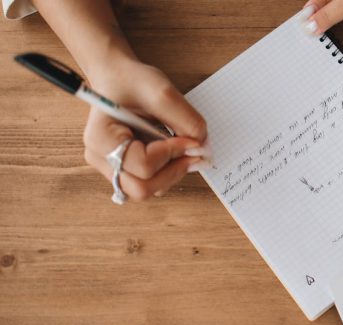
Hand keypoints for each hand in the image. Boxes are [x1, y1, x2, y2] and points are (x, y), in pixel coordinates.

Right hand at [83, 57, 208, 200]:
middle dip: (173, 171)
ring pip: (148, 189)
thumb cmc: (132, 81)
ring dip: (172, 172)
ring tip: (179, 146)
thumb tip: (204, 147)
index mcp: (100, 138)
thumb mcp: (162, 92)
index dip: (173, 154)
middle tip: (194, 152)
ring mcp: (111, 168)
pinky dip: (168, 171)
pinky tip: (171, 150)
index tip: (190, 139)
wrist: (118, 78)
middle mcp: (101, 159)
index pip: (143, 165)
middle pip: (142, 188)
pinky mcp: (125, 170)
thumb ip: (186, 120)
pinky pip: (151, 183)